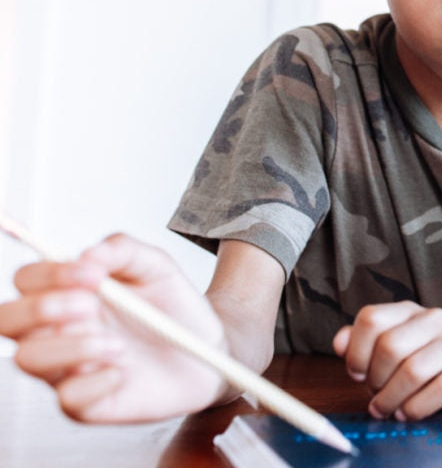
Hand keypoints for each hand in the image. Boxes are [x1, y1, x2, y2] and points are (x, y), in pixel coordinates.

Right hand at [0, 233, 227, 422]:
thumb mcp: (155, 266)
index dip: (48, 273)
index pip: (27, 280)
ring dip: (70, 346)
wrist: (210, 345)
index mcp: (69, 293)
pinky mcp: (87, 403)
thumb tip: (86, 254)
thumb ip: (122, 249)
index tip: (93, 274)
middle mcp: (58, 331)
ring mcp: (68, 368)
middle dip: (41, 308)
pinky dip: (94, 381)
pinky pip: (66, 398)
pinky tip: (123, 371)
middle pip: (7, 320)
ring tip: (117, 344)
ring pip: (27, 359)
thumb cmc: (174, 307)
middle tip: (89, 305)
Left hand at [332, 301, 441, 419]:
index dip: (356, 352)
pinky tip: (409, 413)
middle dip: (376, 380)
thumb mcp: (384, 355)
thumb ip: (358, 346)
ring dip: (393, 399)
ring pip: (413, 371)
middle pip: (390, 346)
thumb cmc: (417, 368)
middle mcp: (434, 318)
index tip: (358, 374)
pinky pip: (441, 389)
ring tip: (389, 409)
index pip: (370, 318)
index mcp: (407, 311)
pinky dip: (417, 408)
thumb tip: (340, 344)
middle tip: (376, 396)